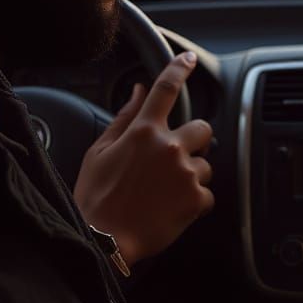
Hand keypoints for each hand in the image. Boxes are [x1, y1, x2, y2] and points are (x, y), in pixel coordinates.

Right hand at [73, 52, 213, 265]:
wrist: (101, 242)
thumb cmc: (95, 198)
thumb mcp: (100, 152)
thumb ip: (124, 117)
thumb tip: (139, 90)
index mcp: (144, 132)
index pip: (166, 89)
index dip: (180, 68)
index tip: (189, 60)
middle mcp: (169, 147)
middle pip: (203, 128)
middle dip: (194, 142)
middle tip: (175, 160)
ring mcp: (185, 172)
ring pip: (205, 164)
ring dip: (192, 175)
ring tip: (165, 193)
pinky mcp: (195, 199)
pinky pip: (207, 194)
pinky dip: (194, 202)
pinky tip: (171, 209)